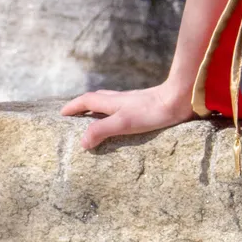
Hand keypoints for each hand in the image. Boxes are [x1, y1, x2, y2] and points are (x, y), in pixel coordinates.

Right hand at [61, 79, 195, 151]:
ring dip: (100, 108)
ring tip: (96, 118)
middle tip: (76, 115)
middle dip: (84, 105)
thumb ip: (101, 130)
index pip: (86, 101)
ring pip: (111, 102)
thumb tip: (81, 142)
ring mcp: (133, 101)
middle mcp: (120, 99)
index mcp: (111, 102)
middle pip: (97, 99)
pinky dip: (115, 112)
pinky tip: (124, 120)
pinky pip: (124, 107)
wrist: (179, 100)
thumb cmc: (151, 112)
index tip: (62, 113)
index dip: (73, 106)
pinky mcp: (145, 106)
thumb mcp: (123, 123)